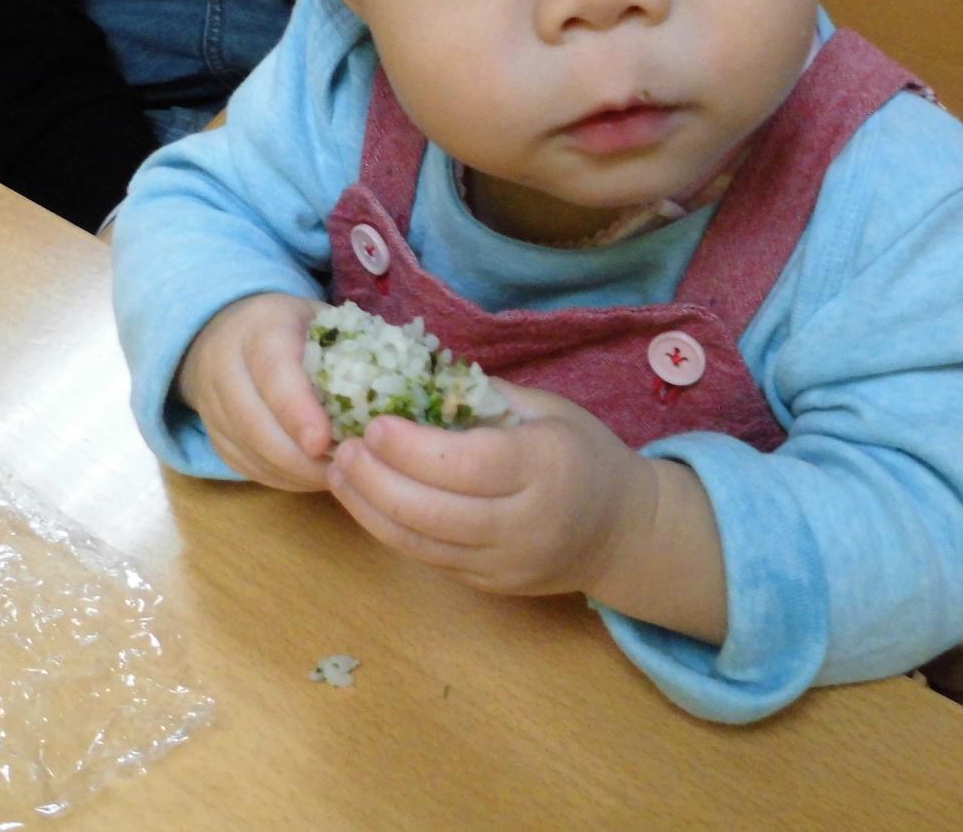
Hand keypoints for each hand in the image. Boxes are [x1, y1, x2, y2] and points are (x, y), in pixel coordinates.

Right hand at [176, 292, 332, 489]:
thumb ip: (349, 349)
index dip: (296, 411)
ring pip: (249, 452)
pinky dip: (282, 479)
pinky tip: (312, 477)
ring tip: (338, 475)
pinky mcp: (214, 437)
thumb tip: (398, 390)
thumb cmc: (293, 328)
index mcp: (260, 329)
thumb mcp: (320, 321)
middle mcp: (226, 367)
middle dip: (299, 457)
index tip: (322, 443)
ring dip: (294, 473)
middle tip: (345, 468)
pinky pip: (246, 468)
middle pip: (255, 423)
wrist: (226, 331)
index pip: (274, 374)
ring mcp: (213, 406)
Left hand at [325, 383, 656, 596]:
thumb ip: (485, 397)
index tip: (374, 423)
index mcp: (546, 467)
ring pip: (423, 545)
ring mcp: (507, 563)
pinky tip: (367, 502)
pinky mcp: (490, 586)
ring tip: (339, 473)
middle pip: (434, 511)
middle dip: (377, 480)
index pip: (468, 464)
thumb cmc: (584, 455)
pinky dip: (390, 531)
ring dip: (370, 510)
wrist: (623, 532)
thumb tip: (415, 377)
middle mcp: (526, 523)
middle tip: (343, 447)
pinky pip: (430, 561)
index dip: (413, 448)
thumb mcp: (548, 410)